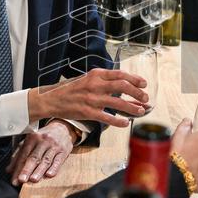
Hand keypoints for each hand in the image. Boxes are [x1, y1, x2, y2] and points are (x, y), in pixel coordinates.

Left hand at [7, 120, 75, 184]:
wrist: (62, 128)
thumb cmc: (44, 137)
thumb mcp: (30, 142)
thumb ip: (19, 155)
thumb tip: (9, 170)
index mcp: (32, 138)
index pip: (24, 155)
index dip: (18, 168)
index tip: (15, 179)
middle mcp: (43, 141)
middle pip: (34, 157)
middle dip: (27, 169)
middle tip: (22, 180)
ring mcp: (54, 146)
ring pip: (46, 160)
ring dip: (39, 171)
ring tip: (33, 179)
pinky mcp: (63, 151)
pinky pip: (58, 160)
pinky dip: (54, 168)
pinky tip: (49, 174)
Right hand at [27, 68, 148, 126]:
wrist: (51, 99)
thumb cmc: (72, 89)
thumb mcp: (88, 79)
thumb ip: (105, 82)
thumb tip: (125, 87)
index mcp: (96, 74)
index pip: (120, 74)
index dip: (135, 79)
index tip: (144, 84)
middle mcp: (95, 85)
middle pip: (122, 86)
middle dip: (137, 93)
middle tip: (146, 98)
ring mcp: (91, 99)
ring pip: (118, 103)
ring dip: (132, 107)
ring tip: (141, 111)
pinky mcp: (87, 112)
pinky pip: (107, 117)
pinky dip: (118, 121)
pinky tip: (125, 123)